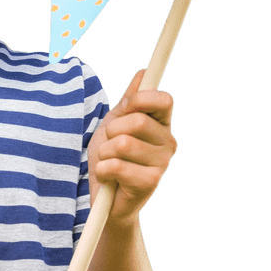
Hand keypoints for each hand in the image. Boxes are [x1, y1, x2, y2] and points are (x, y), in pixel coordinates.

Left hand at [87, 68, 177, 226]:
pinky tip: (108, 178)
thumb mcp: (115, 123)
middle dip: (112, 131)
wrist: (104, 197)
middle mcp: (168, 143)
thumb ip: (129, 100)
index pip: (164, 99)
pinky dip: (102, 170)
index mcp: (162, 124)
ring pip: (123, 144)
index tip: (124, 107)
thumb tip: (143, 72)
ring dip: (104, 153)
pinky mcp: (150, 183)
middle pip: (138, 121)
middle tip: (110, 144)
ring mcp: (162, 164)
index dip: (140, 99)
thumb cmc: (110, 157)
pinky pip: (116, 165)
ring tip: (108, 163)